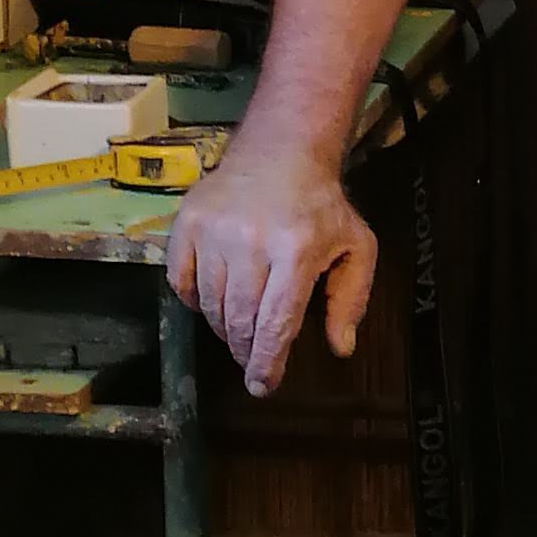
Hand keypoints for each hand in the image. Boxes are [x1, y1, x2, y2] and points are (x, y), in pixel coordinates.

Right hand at [169, 148, 374, 393]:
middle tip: (251, 360)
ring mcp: (214, 230)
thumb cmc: (321, 206)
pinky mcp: (187, 222)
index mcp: (296, 251)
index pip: (275, 322)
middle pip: (238, 319)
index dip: (266, 362)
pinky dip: (193, 300)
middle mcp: (251, 241)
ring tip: (238, 329)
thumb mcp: (356, 247)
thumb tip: (341, 348)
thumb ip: (351, 299)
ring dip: (222, 328)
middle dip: (244, 350)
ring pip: (209, 305)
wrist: (281, 150)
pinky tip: (211, 300)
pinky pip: (180, 281)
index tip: (261, 386)